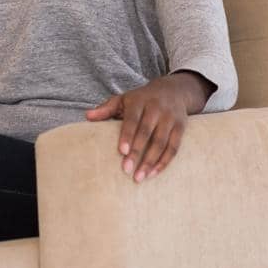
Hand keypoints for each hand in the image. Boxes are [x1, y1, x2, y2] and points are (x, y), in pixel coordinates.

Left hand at [84, 73, 208, 181]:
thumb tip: (87, 116)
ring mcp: (170, 118)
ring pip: (162, 142)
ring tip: (140, 177)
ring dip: (151, 161)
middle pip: (147, 132)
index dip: (127, 135)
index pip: (133, 119)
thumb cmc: (142, 99)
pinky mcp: (181, 127)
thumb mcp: (124, 99)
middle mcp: (156, 108)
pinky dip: (164, 162)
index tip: (121, 151)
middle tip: (126, 170)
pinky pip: (174, 147)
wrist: (173, 90)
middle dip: (137, 152)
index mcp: (139, 101)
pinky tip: (154, 173)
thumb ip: (106, 109)